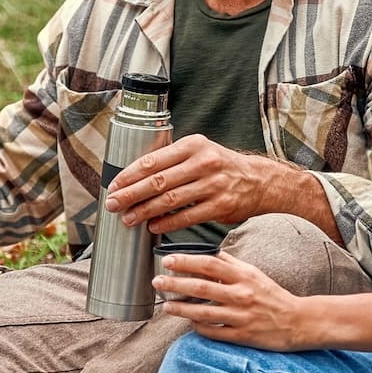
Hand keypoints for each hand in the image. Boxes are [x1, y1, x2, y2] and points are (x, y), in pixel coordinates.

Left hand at [102, 135, 277, 234]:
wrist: (259, 181)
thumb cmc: (221, 167)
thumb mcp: (200, 151)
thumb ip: (172, 159)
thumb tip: (134, 176)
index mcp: (193, 145)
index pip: (153, 160)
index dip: (129, 175)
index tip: (113, 185)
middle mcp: (203, 162)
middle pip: (157, 181)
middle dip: (130, 194)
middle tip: (113, 204)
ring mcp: (212, 185)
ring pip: (169, 200)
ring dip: (144, 211)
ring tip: (128, 218)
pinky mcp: (220, 206)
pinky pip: (186, 217)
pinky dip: (166, 224)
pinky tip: (153, 227)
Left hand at [152, 250, 312, 349]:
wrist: (299, 322)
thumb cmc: (273, 296)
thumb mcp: (255, 274)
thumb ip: (232, 264)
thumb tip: (211, 252)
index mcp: (244, 276)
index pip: (209, 265)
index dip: (186, 262)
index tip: (167, 260)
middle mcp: (241, 295)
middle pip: (201, 288)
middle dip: (175, 284)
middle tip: (157, 282)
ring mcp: (241, 317)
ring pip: (203, 312)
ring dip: (181, 309)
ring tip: (166, 306)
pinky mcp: (242, 336)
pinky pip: (214, 332)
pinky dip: (199, 327)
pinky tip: (189, 323)